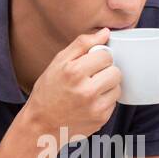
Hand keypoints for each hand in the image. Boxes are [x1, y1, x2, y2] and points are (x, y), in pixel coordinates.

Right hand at [23, 29, 120, 144]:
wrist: (41, 125)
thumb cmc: (48, 91)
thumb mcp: (58, 62)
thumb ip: (82, 44)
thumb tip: (106, 32)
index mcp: (74, 72)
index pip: (106, 55)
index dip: (99, 57)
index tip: (91, 63)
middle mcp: (86, 91)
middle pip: (116, 72)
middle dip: (106, 71)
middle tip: (92, 76)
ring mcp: (95, 107)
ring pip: (117, 87)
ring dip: (108, 86)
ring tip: (91, 89)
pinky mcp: (101, 119)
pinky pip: (114, 102)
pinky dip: (105, 100)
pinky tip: (90, 102)